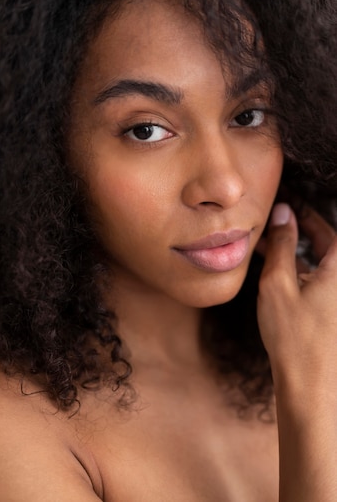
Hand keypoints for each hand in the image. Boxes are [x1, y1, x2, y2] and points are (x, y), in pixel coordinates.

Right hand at [257, 203, 336, 396]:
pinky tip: (276, 273)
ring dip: (296, 252)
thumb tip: (282, 213)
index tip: (285, 203)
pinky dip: (300, 272)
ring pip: (321, 265)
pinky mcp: (333, 315)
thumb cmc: (295, 339)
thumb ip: (281, 244)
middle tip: (273, 222)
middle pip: (327, 245)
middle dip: (299, 231)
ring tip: (266, 246)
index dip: (305, 213)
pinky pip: (320, 282)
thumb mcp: (278, 284)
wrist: (312, 391)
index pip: (327, 229)